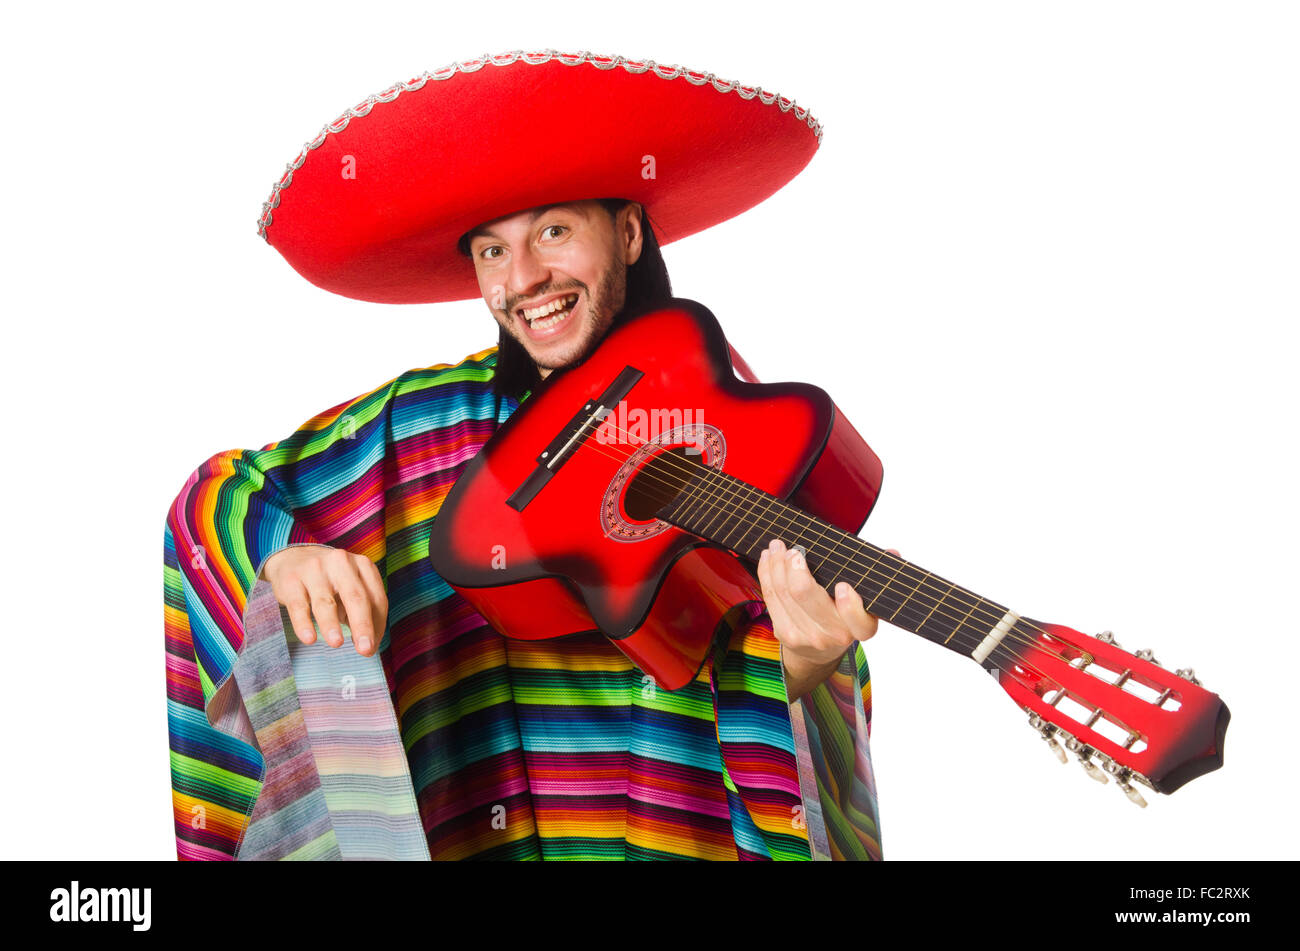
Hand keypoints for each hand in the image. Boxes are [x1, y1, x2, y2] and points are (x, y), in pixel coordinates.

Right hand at [261, 546, 387, 656]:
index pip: (376, 598)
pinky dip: (304, 623)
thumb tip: (370, 646)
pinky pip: (299, 605)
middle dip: (362, 625)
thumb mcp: (351, 588)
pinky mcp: (291, 580)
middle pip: (355, 597)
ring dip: (331, 624)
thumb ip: (362, 612)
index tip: (372, 647)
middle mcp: (341, 563)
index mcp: (362, 565)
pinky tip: (309, 638)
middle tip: (365, 649)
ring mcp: (315, 570)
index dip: (377, 624)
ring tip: (337, 643)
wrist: (292, 557)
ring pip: (325, 602)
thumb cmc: (330, 580)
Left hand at [756, 539, 898, 690]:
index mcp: (860, 627)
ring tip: (777, 547)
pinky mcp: (784, 633)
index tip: (843, 586)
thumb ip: (876, 577)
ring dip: (776, 564)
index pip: (859, 621)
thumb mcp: (866, 601)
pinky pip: (770, 597)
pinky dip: (767, 573)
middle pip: (806, 596)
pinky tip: (769, 558)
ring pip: (783, 592)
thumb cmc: (845, 616)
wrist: (820, 653)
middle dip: (796, 568)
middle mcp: (833, 635)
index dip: (850, 606)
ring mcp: (806, 636)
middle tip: (794, 550)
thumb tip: (892, 553)